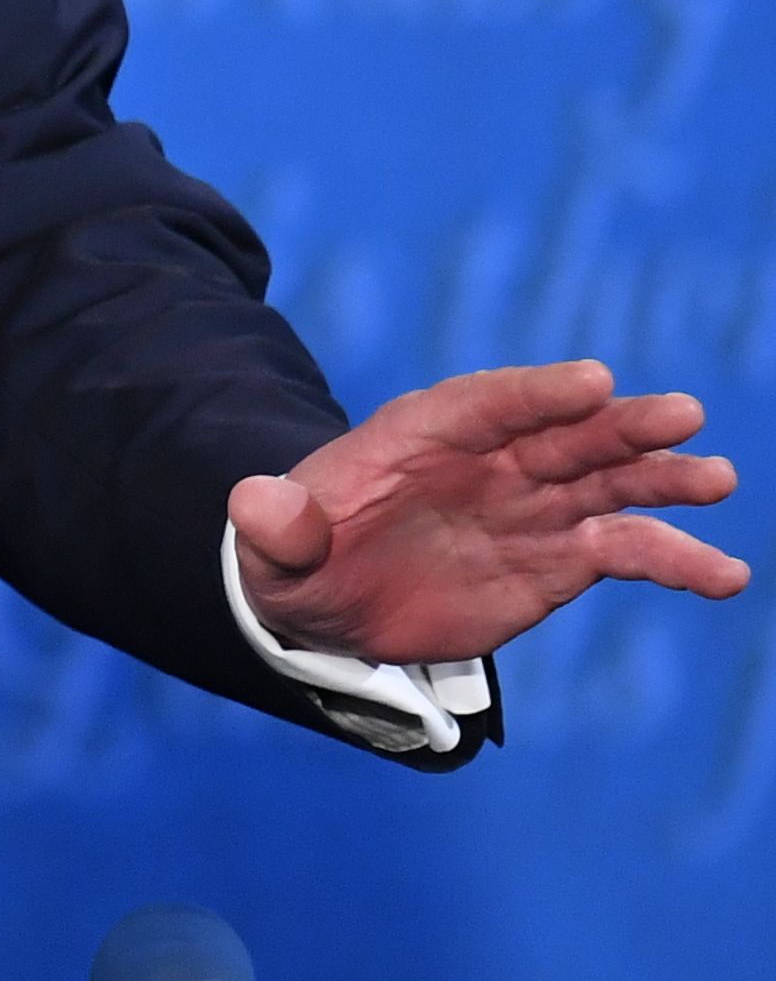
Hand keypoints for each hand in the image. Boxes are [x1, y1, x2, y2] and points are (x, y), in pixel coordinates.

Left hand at [230, 359, 748, 666]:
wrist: (326, 599)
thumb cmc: (296, 557)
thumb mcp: (270, 547)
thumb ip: (274, 524)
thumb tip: (257, 505)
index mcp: (419, 433)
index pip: (486, 403)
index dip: (537, 392)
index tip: (593, 382)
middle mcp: (488, 459)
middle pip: (562, 432)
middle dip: (618, 424)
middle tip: (681, 415)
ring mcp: (529, 505)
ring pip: (606, 483)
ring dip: (660, 478)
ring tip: (715, 479)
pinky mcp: (557, 558)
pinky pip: (623, 551)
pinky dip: (673, 559)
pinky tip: (723, 574)